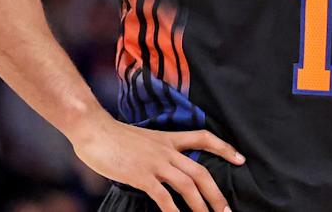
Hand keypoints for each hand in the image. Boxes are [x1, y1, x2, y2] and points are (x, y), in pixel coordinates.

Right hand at [69, 114, 244, 211]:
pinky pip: (164, 197)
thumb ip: (154, 151)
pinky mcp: (141, 175)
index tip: (240, 158)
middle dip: (216, 194)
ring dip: (201, 206)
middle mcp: (165, 150)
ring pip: (188, 185)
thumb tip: (161, 168)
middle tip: (226, 211)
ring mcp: (154, 162)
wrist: (92, 127)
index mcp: (166, 138)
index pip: (202, 137)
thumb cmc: (111, 135)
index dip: (224, 148)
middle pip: (200, 171)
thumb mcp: (141, 139)